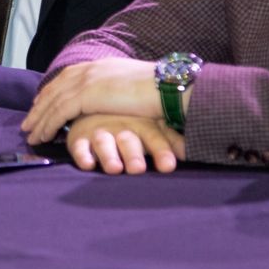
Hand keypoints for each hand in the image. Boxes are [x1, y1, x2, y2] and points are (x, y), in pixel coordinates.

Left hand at [21, 57, 163, 144]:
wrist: (165, 88)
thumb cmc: (158, 91)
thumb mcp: (134, 85)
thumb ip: (118, 89)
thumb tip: (118, 98)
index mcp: (101, 65)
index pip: (68, 77)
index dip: (53, 91)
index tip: (43, 103)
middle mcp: (89, 70)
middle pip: (56, 89)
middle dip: (40, 106)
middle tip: (29, 122)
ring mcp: (85, 81)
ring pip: (53, 102)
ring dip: (39, 119)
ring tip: (30, 134)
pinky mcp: (84, 96)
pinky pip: (58, 113)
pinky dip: (47, 125)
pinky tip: (41, 136)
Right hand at [65, 115, 184, 174]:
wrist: (96, 99)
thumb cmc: (132, 119)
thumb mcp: (153, 125)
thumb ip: (170, 139)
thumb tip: (189, 151)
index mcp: (142, 123)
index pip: (154, 137)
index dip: (161, 151)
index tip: (168, 166)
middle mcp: (121, 127)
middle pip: (128, 141)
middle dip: (133, 155)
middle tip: (138, 169)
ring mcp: (100, 131)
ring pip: (104, 143)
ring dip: (109, 155)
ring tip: (115, 169)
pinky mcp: (80, 137)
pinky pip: (79, 146)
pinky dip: (82, 155)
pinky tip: (87, 164)